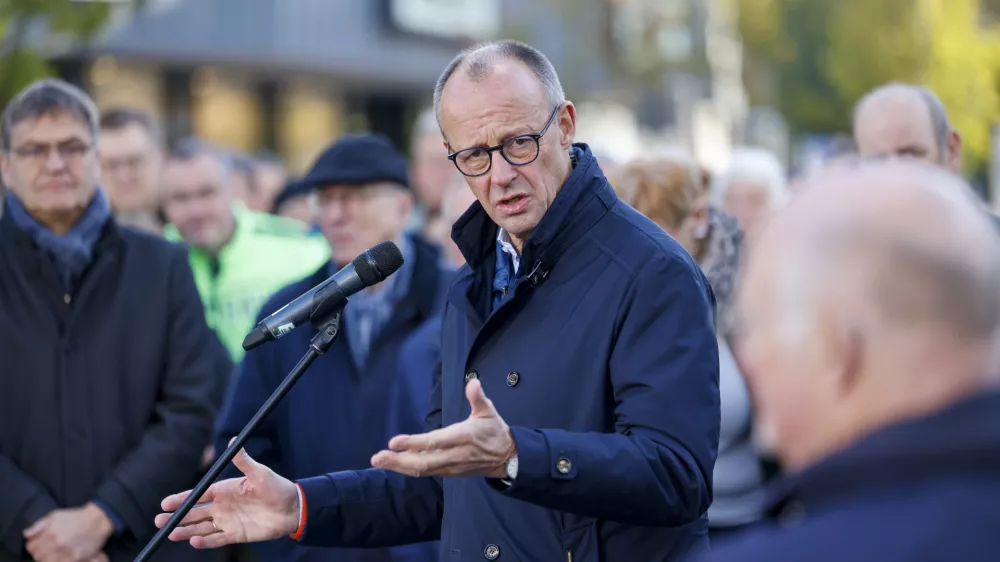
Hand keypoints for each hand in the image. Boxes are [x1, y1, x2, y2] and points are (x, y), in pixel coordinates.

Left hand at [23, 503, 112, 561]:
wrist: (98, 520)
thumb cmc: (76, 517)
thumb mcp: (55, 515)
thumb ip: (39, 525)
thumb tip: (26, 534)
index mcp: (50, 532)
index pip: (31, 547)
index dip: (33, 546)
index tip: (38, 544)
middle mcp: (57, 543)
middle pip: (38, 557)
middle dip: (40, 553)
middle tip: (46, 550)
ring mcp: (66, 552)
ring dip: (48, 559)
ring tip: (54, 554)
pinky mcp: (76, 558)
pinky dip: (58, 561)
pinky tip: (61, 557)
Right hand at [154, 444, 299, 548]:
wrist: (293, 507)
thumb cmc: (277, 487)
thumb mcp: (260, 473)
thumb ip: (244, 460)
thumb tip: (233, 440)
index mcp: (225, 490)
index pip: (198, 495)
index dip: (181, 499)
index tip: (165, 502)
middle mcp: (223, 506)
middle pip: (194, 513)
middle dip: (176, 517)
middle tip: (159, 521)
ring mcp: (228, 521)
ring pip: (201, 528)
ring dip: (185, 531)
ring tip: (170, 534)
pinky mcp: (236, 534)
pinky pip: (217, 540)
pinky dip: (206, 542)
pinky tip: (194, 541)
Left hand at [371, 378, 516, 478]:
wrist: (507, 459)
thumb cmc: (495, 432)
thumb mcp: (489, 412)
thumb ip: (478, 397)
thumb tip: (473, 382)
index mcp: (463, 437)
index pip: (435, 442)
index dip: (413, 443)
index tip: (394, 441)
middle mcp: (454, 455)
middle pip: (423, 461)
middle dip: (398, 460)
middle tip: (377, 457)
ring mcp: (450, 466)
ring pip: (421, 470)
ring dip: (398, 466)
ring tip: (378, 461)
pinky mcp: (448, 472)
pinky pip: (425, 472)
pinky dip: (407, 469)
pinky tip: (393, 465)